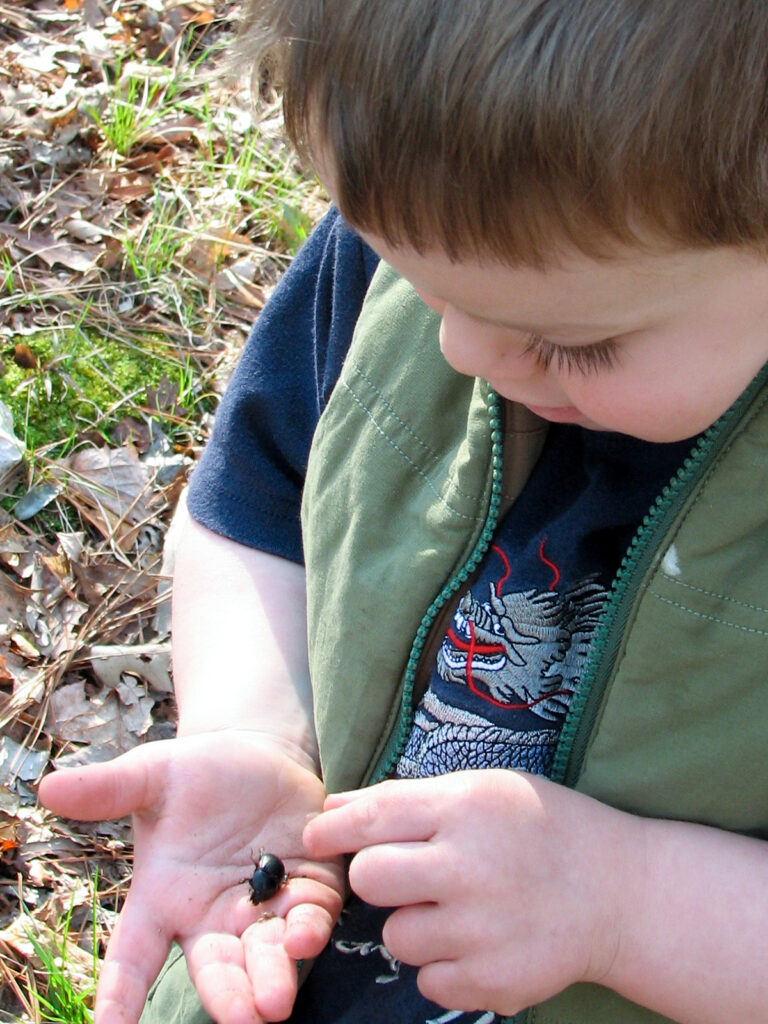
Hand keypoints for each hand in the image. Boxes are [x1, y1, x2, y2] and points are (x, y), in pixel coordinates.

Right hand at [38, 731, 344, 1023]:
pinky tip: (307, 935)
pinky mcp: (309, 885)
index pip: (134, 959)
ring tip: (276, 1000)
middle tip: (242, 1017)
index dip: (120, 996)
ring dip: (272, 975)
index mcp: (164, 901)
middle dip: (228, 995)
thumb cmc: (194, 773)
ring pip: (266, 952)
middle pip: (215, 969)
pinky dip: (310, 927)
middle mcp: (213, 917)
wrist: (256, 754)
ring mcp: (263, 906)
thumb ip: (110, 788)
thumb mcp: (150, 776)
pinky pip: (309, 914)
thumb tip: (49, 786)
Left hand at [303, 769, 640, 1016]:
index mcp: (466, 808)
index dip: (334, 829)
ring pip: (396, 937)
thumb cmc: (544, 828)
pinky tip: (477, 941)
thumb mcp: (483, 790)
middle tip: (405, 875)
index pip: (374, 816)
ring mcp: (482, 929)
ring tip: (457, 909)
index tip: (314, 836)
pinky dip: (443, 966)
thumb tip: (335, 810)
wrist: (620, 893)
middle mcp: (469, 867)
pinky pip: (428, 981)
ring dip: (413, 925)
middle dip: (376, 877)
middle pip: (369, 880)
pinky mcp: (494, 980)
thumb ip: (409, 799)